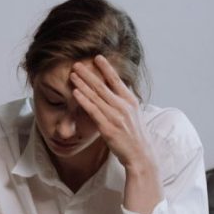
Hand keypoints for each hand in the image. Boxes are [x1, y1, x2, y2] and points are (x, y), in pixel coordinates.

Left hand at [71, 55, 162, 213]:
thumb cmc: (135, 136)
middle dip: (89, 73)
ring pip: (96, 96)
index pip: (117, 80)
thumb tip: (115, 93)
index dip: (106, 68)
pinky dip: (84, 100)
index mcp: (130, 101)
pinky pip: (93, 111)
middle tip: (77, 63)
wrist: (140, 155)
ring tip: (73, 74)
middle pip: (103, 85)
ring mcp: (115, 116)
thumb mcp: (133, 115)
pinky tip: (75, 92)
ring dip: (83, 84)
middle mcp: (123, 106)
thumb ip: (123, 103)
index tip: (97, 57)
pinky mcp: (107, 127)